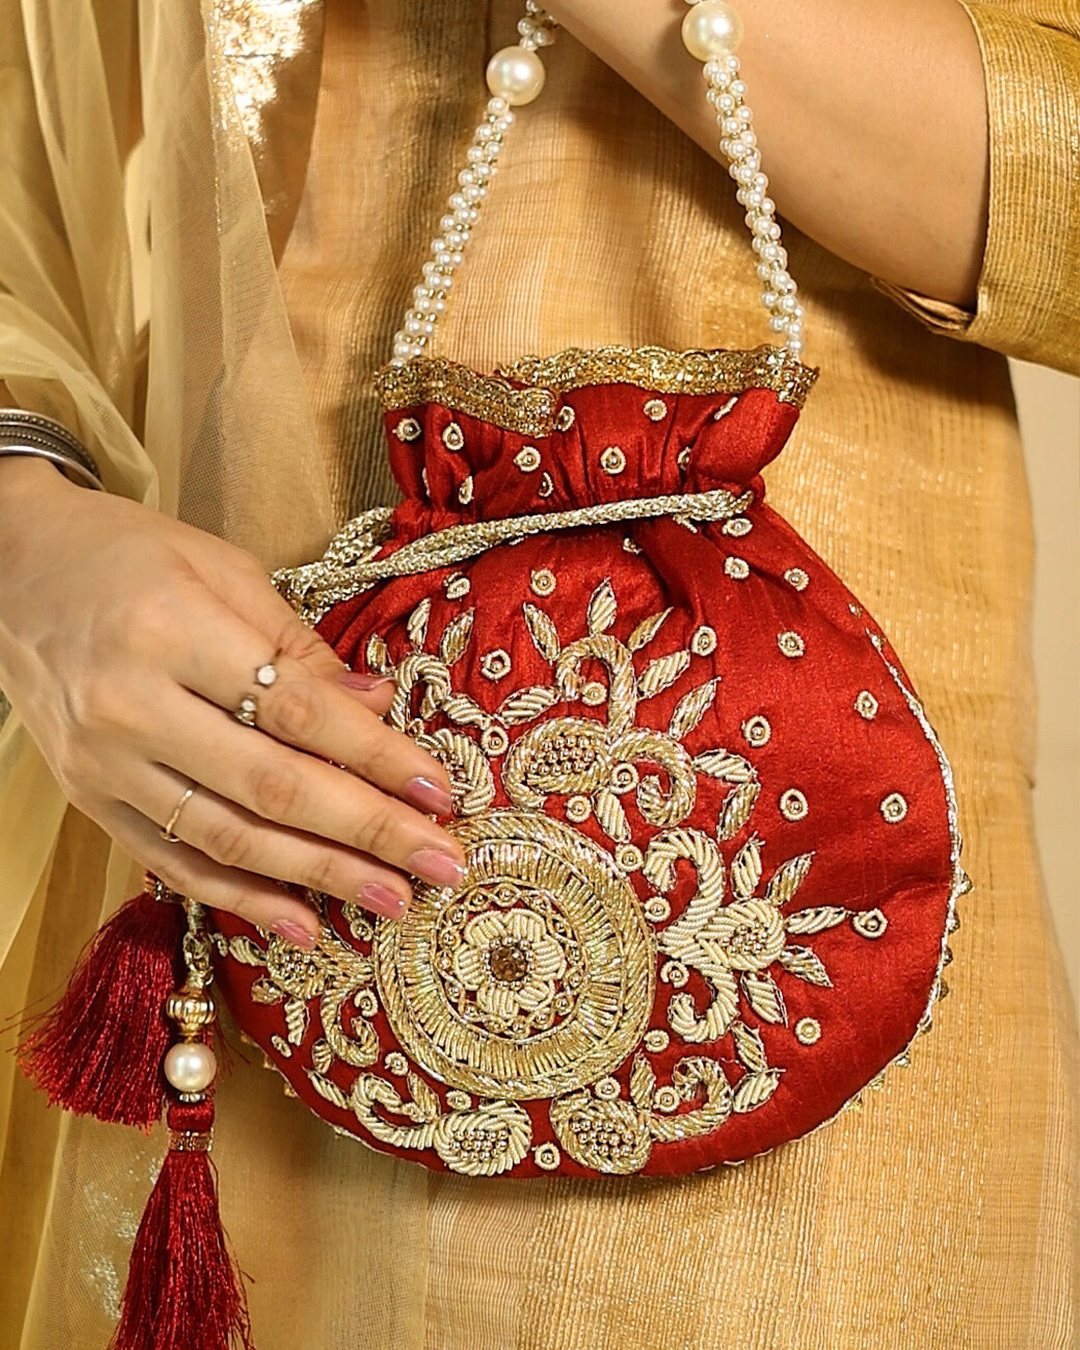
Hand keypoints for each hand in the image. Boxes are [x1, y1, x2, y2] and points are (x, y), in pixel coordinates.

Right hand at [0, 458, 464, 946]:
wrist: (11, 571)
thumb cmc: (127, 556)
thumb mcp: (221, 569)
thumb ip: (297, 645)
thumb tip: (377, 705)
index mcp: (170, 631)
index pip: (295, 711)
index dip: (374, 757)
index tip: (439, 791)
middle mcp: (131, 706)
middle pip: (271, 787)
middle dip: (366, 832)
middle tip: (440, 866)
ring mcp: (106, 764)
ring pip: (227, 838)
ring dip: (319, 877)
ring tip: (392, 899)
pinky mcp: (93, 802)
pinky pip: (175, 864)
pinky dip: (241, 898)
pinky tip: (303, 922)